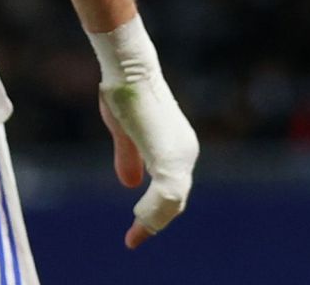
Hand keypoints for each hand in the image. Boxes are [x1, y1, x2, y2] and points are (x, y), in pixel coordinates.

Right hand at [99, 75, 198, 247]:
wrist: (128, 70)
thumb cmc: (124, 93)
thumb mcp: (123, 133)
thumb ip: (129, 157)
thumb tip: (129, 184)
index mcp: (176, 147)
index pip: (171, 187)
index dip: (154, 208)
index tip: (138, 227)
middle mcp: (186, 153)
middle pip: (174, 199)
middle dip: (155, 220)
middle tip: (135, 238)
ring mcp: (181, 157)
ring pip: (172, 202)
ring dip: (152, 221)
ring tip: (136, 236)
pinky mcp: (171, 160)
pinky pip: (165, 197)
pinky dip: (152, 212)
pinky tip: (139, 222)